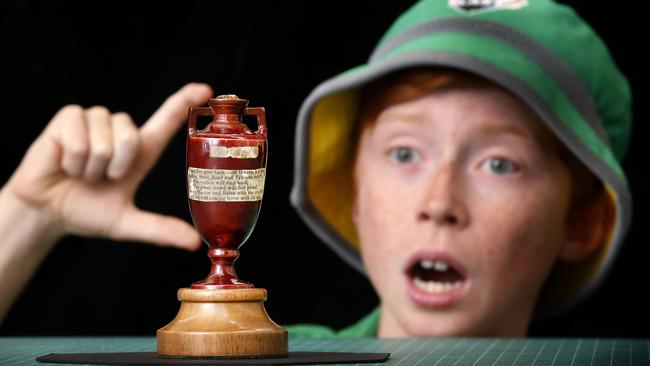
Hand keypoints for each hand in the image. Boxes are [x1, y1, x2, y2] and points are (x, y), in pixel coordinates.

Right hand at [3, 83, 211, 249]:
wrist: (47, 212)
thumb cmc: (87, 213)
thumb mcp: (127, 223)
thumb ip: (160, 229)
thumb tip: (194, 243)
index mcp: (141, 149)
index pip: (168, 118)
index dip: (186, 101)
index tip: (206, 89)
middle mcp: (121, 130)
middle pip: (131, 137)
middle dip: (113, 167)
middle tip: (99, 179)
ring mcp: (95, 120)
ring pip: (104, 138)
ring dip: (91, 166)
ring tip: (80, 172)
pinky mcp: (69, 116)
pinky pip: (79, 136)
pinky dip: (72, 159)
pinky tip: (65, 163)